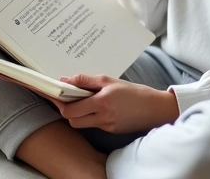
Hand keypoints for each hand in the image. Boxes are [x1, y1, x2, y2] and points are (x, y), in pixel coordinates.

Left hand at [47, 75, 179, 133]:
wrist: (155, 108)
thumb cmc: (134, 92)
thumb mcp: (109, 80)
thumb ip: (86, 80)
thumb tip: (66, 79)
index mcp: (102, 102)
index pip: (71, 109)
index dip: (59, 103)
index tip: (53, 94)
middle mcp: (103, 117)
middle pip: (72, 120)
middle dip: (66, 110)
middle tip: (66, 98)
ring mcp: (107, 126)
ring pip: (81, 124)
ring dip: (77, 114)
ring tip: (81, 101)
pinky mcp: (111, 130)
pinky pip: (93, 125)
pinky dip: (90, 117)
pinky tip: (95, 107)